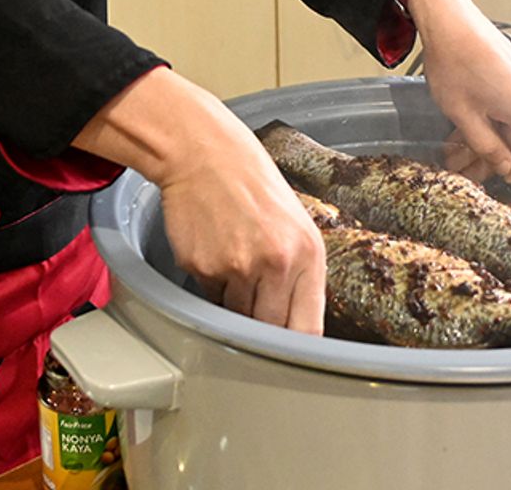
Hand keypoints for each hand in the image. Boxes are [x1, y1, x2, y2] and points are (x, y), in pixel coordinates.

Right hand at [72, 68, 326, 334]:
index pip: (308, 329)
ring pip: (237, 316)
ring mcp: (237, 267)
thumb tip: (296, 329)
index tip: (292, 358)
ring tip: (235, 263)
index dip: (298, 351)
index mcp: (308, 254)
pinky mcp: (202, 267)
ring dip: (235, 304)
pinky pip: (209, 297)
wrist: (204, 154)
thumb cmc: (253, 187)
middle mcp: (276, 264)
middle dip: (263, 327)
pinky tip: (214, 250)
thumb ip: (300, 275)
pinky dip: (211, 285)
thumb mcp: (296, 224)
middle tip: (257, 311)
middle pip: (270, 330)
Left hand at [408, 0, 510, 183]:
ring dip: (486, 139)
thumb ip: (487, 146)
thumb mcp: (464, 114)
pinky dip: (487, 120)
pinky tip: (459, 131)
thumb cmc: (454, 63)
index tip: (502, 172)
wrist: (449, 19)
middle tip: (467, 169)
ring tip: (455, 154)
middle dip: (496, 156)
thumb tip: (504, 166)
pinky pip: (506, 105)